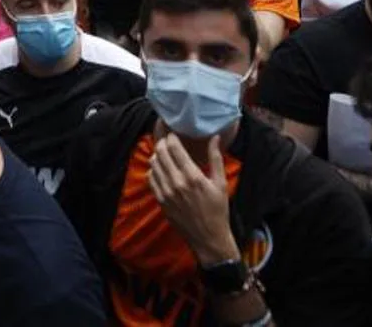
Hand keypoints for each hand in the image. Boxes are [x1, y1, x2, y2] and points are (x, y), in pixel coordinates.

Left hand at [148, 134, 237, 263]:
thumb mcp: (220, 183)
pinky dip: (153, 170)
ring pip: (154, 164)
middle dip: (162, 143)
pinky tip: (160, 169)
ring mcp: (166, 192)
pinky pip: (151, 179)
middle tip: (166, 140)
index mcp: (193, 176)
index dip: (171, 137)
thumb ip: (216, 158)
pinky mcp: (161, 201)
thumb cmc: (218, 210)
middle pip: (161, 153)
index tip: (173, 133)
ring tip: (164, 153)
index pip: (174, 148)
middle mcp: (177, 183)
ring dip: (157, 155)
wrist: (208, 237)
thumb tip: (215, 137)